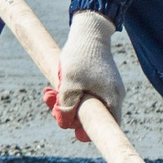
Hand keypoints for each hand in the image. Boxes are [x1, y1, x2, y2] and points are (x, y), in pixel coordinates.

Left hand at [43, 10, 122, 138]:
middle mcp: (114, 95)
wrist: (90, 29)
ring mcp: (108, 88)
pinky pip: (86, 93)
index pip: (107, 127)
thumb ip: (66, 106)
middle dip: (68, 112)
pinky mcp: (100, 81)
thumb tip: (65, 124)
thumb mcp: (69, 83)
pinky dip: (71, 92)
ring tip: (49, 91)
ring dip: (66, 101)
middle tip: (50, 102)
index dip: (90, 133)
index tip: (75, 132)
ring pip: (86, 104)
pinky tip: (57, 84)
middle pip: (92, 116)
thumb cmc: (81, 55)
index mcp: (112, 98)